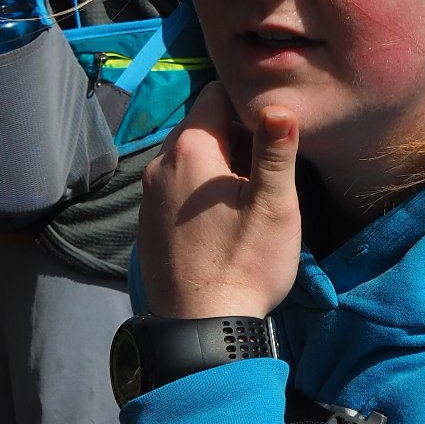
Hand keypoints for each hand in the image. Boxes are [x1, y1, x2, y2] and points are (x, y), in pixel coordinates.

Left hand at [137, 82, 301, 320]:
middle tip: (264, 168)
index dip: (248, 105)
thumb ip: (275, 150)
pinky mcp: (146, 222)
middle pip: (199, 125)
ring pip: (186, 157)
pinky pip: (173, 186)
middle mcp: (158, 165)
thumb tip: (278, 104)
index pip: (216, 95)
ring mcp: (147, 196)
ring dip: (215, 164)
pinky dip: (196, 189)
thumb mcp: (272, 205)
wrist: (202, 328)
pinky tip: (220, 219)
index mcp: (189, 150)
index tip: (271, 133)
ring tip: (245, 195)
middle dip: (232, 135)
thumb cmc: (245, 263)